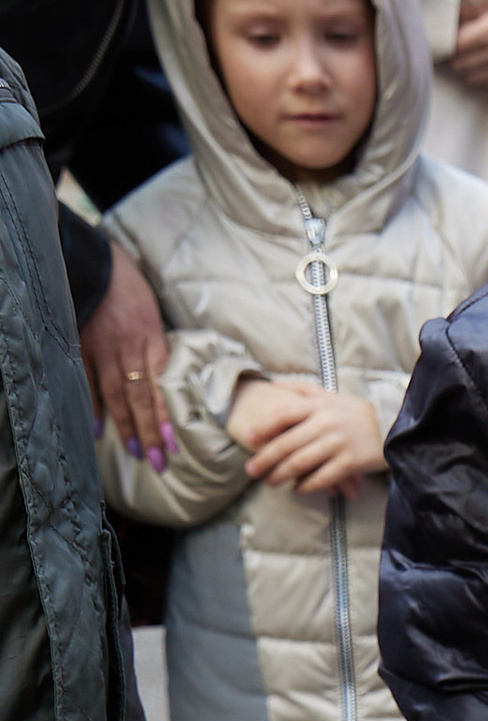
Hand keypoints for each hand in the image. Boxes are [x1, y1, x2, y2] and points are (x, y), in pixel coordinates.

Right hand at [82, 245, 172, 466]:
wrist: (92, 257)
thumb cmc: (128, 283)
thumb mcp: (153, 312)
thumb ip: (159, 345)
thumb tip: (170, 377)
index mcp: (152, 340)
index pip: (162, 388)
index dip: (166, 418)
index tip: (173, 446)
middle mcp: (129, 348)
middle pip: (141, 398)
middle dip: (150, 433)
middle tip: (159, 463)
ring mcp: (102, 347)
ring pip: (117, 394)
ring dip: (127, 426)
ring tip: (137, 453)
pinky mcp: (80, 342)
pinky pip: (87, 379)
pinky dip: (94, 405)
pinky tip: (99, 427)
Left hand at [228, 379, 383, 493]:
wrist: (393, 425)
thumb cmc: (357, 412)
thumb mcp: (329, 394)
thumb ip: (301, 389)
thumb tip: (272, 385)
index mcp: (317, 406)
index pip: (283, 415)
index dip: (264, 428)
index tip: (249, 440)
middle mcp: (325, 424)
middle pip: (288, 443)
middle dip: (266, 458)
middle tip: (252, 470)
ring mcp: (338, 444)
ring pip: (302, 462)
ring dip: (283, 474)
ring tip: (271, 482)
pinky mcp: (351, 462)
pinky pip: (324, 476)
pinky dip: (309, 484)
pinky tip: (298, 488)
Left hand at [449, 0, 487, 87]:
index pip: (459, 43)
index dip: (444, 37)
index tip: (437, 24)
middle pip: (461, 63)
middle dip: (448, 51)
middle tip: (441, 34)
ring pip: (472, 76)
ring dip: (460, 63)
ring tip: (453, 46)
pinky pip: (487, 81)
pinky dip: (475, 72)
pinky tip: (471, 57)